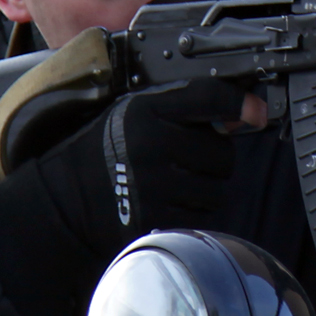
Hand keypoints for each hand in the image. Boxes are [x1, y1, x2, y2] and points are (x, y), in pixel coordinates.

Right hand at [8, 77, 242, 259]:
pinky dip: (193, 212)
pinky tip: (168, 204)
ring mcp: (154, 184)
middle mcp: (151, 143)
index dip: (239, 103)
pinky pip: (202, 216)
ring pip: (217, 188)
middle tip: (188, 160)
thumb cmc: (102, 154)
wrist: (60, 201)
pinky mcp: (155, 218)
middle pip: (222, 151)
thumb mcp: (131, 115)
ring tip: (175, 184)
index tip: (256, 113)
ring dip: (206, 189)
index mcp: (143, 110)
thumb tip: (245, 116)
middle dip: (214, 158)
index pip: (207, 96)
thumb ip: (181, 110)